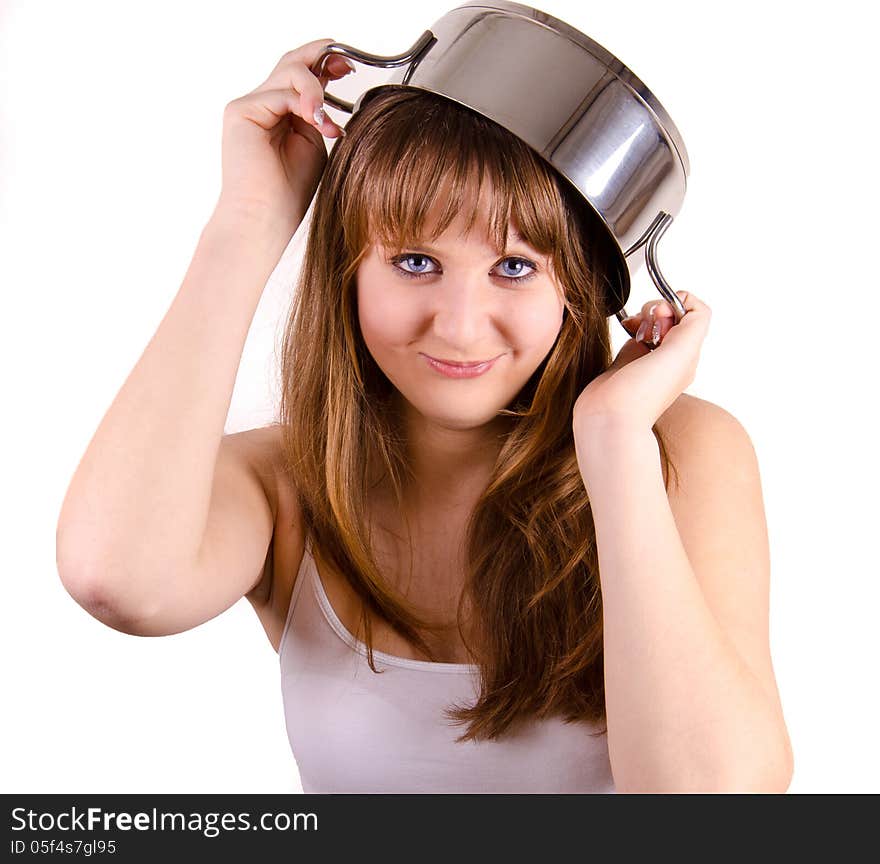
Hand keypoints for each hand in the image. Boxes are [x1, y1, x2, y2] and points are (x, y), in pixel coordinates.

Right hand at [215, 38, 352, 234]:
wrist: (267, 219)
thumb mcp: (314, 143)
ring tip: (326, 121)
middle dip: (321, 58)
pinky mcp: (241, 111)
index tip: (348, 67)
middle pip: (291, 63)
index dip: (324, 64)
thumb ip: (318, 115)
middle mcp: (260, 105)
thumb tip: (329, 86)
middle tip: (345, 66)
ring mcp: (248, 106)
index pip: (299, 76)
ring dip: (316, 90)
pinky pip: (280, 92)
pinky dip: (305, 104)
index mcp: (277, 114)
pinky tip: (319, 124)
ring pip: (288, 72)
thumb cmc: (290, 193)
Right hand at [572, 291, 710, 430]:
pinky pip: (633, 335)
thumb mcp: (681, 353)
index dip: (676, 305)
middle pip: (672, 315)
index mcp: (687, 354)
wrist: (609, 420)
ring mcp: (647, 359)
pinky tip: (623, 332)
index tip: (660, 315)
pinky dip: (629, 327)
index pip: (694, 313)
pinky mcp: (625, 363)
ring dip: (642, 318)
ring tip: (633, 330)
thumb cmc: (643, 394)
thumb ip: (693, 322)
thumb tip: (682, 302)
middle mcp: (670, 357)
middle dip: (656, 310)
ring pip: (651, 323)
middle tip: (646, 325)